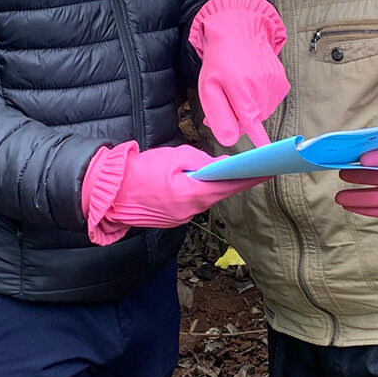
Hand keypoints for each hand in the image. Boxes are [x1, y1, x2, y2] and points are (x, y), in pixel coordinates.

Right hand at [82, 141, 265, 244]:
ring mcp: (180, 218)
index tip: (267, 171)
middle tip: (255, 170)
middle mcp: (190, 211)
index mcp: (192, 194)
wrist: (110, 193)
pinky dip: (199, 193)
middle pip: (219, 195)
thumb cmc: (141, 171)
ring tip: (232, 173)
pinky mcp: (172, 219)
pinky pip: (192, 204)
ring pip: (205, 200)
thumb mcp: (173, 157)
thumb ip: (199, 160)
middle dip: (236, 182)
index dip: (249, 179)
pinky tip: (203, 183)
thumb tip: (221, 163)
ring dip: (217, 187)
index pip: (228, 186)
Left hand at [190, 0, 289, 147]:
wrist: (239, 30)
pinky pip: (271, 101)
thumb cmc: (220, 60)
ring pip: (262, 112)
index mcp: (241, 92)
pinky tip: (252, 83)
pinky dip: (261, 98)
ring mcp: (274, 85)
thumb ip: (219, 116)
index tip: (265, 155)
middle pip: (252, 121)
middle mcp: (261, 90)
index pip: (251, 126)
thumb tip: (229, 140)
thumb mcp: (208, 88)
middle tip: (226, 100)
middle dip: (238, 118)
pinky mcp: (282, 82)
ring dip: (250, 107)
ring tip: (239, 87)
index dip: (258, 142)